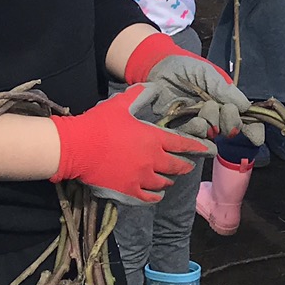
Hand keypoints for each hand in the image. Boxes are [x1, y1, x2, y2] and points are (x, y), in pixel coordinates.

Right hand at [52, 87, 210, 204]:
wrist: (77, 147)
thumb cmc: (99, 123)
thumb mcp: (120, 105)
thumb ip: (139, 95)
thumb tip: (152, 87)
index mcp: (153, 138)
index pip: (182, 144)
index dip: (196, 147)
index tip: (206, 150)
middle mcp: (153, 160)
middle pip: (177, 166)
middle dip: (184, 166)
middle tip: (187, 165)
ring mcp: (141, 177)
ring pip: (164, 183)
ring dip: (168, 179)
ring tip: (169, 178)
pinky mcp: (128, 190)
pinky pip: (148, 197)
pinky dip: (155, 196)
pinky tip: (157, 194)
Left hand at [127, 37, 252, 139]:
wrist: (158, 66)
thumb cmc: (186, 67)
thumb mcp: (207, 73)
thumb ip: (223, 89)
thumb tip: (244, 106)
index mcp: (225, 102)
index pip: (245, 120)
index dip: (253, 130)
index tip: (255, 137)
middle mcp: (214, 116)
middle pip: (230, 129)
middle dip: (230, 122)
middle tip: (224, 109)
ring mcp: (197, 123)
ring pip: (210, 135)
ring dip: (210, 126)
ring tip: (204, 113)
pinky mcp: (178, 128)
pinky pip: (189, 136)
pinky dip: (194, 131)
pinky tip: (194, 121)